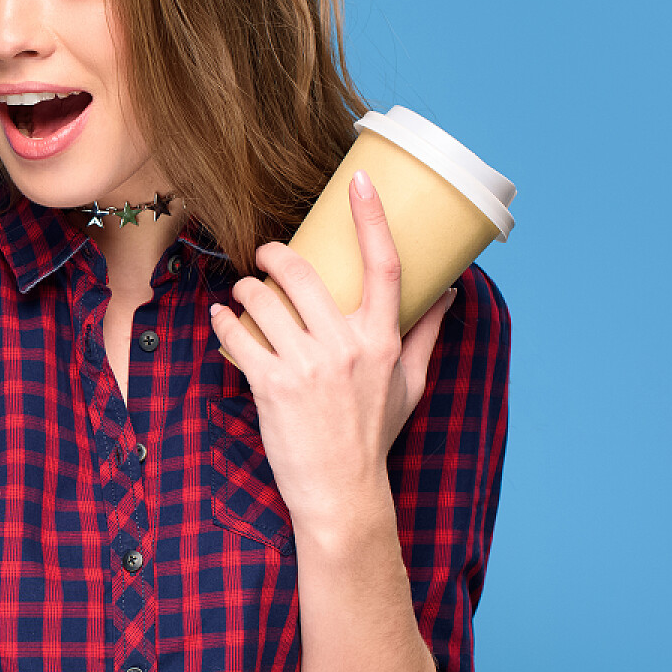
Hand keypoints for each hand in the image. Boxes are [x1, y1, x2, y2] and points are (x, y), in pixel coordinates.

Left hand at [208, 171, 456, 532]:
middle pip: (304, 272)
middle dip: (274, 254)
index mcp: (383, 340)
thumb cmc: (373, 434)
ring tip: (243, 292)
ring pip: (263, 300)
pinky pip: (238, 335)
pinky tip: (222, 318)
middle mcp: (347, 347)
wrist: (341, 490)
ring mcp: (308, 366)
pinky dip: (224, 321)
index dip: (371, 218)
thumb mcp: (410, 383)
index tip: (358, 181)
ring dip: (245, 288)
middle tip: (265, 254)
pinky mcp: (272, 385)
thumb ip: (425, 334)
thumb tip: (449, 293)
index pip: (385, 266)